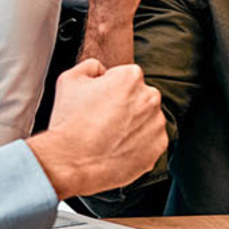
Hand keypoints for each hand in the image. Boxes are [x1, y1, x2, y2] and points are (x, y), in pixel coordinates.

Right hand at [28, 59, 166, 198]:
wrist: (72, 162)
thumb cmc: (69, 121)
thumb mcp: (69, 79)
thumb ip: (91, 66)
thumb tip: (101, 70)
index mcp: (131, 76)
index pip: (123, 77)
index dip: (107, 90)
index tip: (97, 104)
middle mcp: (151, 97)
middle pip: (138, 97)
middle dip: (123, 106)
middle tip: (101, 121)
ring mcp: (157, 123)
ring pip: (145, 119)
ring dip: (132, 125)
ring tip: (108, 137)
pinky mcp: (159, 146)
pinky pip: (150, 141)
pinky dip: (137, 145)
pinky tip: (117, 148)